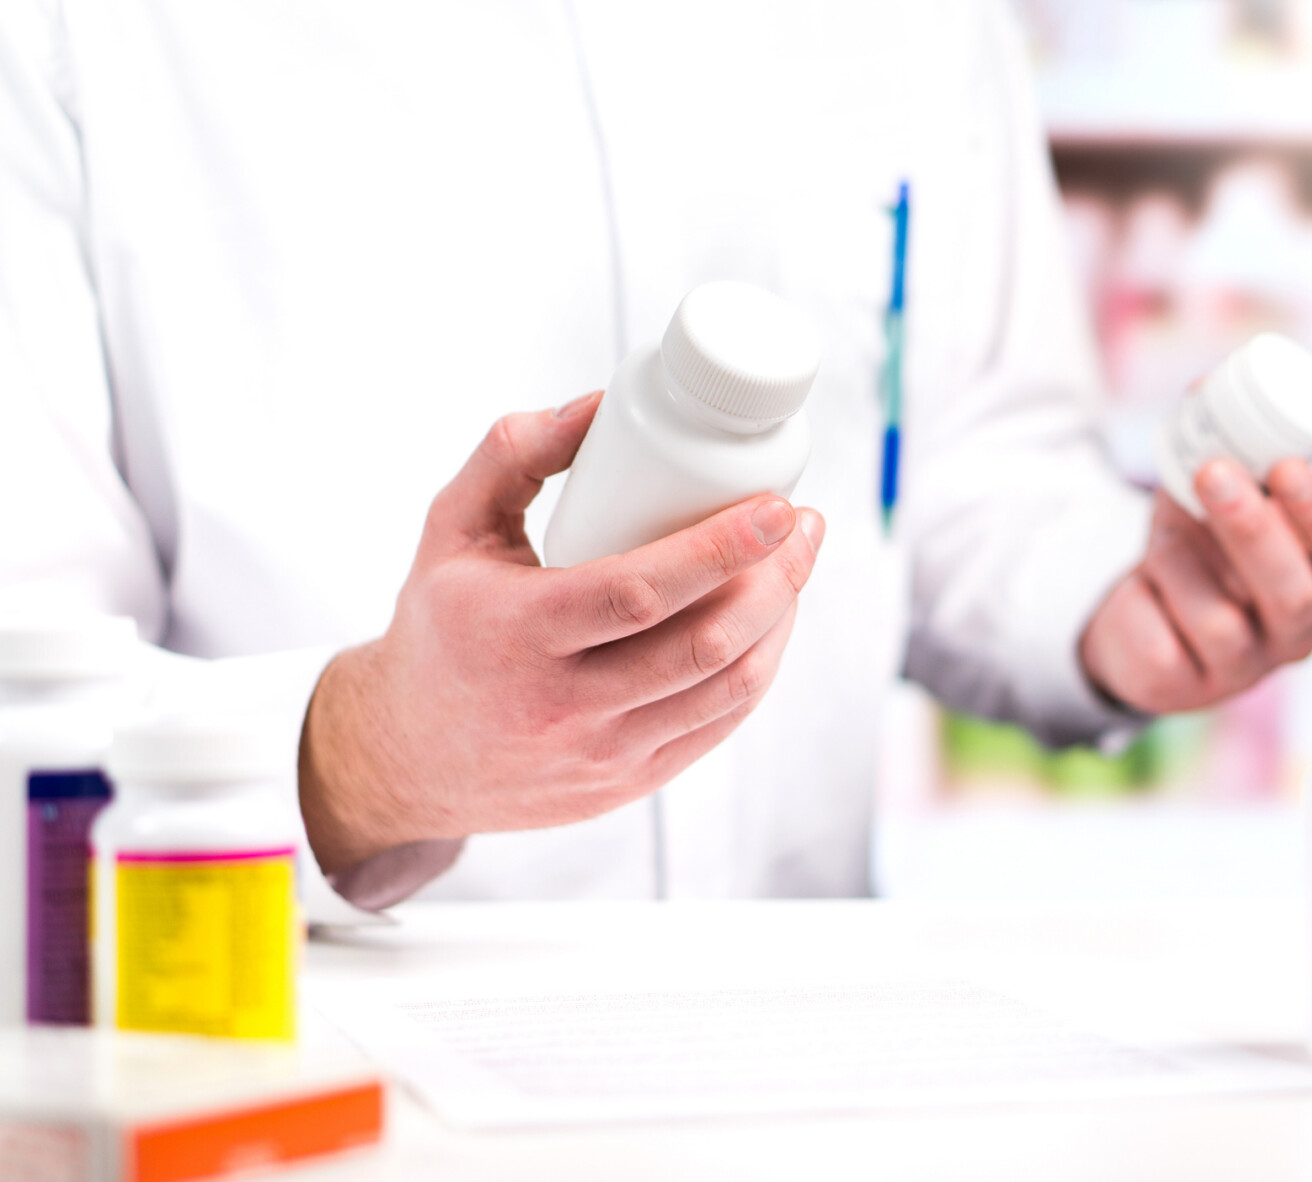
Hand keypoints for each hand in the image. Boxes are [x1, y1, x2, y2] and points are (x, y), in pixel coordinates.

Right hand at [298, 392, 825, 874]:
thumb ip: (512, 454)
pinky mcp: (630, 785)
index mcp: (516, 635)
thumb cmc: (441, 626)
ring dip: (780, 622)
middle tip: (802, 526)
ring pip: (726, 689)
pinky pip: (718, 725)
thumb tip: (598, 404)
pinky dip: (759, 669)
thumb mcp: (451, 529)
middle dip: (775, 579)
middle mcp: (562, 706)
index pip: (641, 592)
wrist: (408, 755)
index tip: (776, 507)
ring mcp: (603, 755)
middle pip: (703, 644)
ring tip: (796, 565)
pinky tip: (773, 622)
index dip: (721, 549)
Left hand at [1079, 457, 1311, 714]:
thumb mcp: (1210, 497)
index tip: (1288, 467)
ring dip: (1183, 561)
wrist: (1139, 617)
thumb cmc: (1196, 549)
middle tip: (1214, 471)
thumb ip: (1221, 446)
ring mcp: (1239, 671)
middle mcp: (1291, 635)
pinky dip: (1144, 598)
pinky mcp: (1180, 689)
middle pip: (1292, 596)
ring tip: (1161, 535)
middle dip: (1253, 530)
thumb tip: (1205, 385)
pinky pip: (1163, 644)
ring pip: (1221, 623)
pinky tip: (1141, 586)